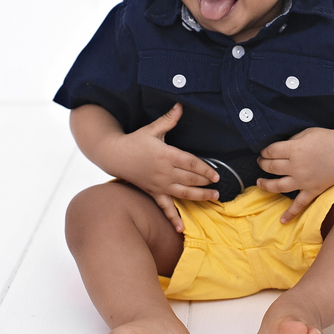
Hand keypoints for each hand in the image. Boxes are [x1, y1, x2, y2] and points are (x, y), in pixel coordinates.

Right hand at [111, 103, 219, 231]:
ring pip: (182, 193)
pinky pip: (164, 207)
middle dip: (205, 183)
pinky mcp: (153, 192)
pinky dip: (172, 218)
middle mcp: (164, 171)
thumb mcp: (152, 129)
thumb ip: (169, 120)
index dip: (205, 169)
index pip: (190, 163)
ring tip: (213, 198)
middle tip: (218, 187)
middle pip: (189, 178)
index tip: (216, 174)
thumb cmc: (135, 141)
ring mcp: (158, 184)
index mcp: (166, 154)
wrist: (115, 155)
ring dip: (199, 197)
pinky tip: (180, 228)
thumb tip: (180, 105)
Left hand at [256, 127, 333, 223]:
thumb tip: (279, 148)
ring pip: (278, 186)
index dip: (264, 151)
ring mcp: (303, 181)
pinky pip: (300, 204)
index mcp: (294, 149)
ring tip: (259, 182)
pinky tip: (282, 220)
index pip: (271, 151)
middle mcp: (296, 166)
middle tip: (261, 162)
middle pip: (271, 167)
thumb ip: (291, 141)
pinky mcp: (312, 191)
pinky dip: (291, 213)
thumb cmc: (328, 139)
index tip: (263, 151)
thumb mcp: (306, 133)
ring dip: (266, 185)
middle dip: (263, 163)